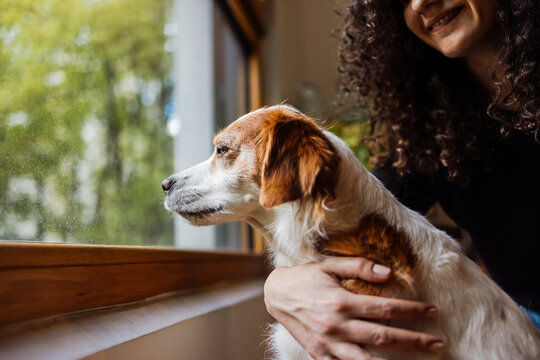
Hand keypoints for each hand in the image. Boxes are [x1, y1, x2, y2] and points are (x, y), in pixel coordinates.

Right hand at [264, 257, 443, 359]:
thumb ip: (359, 267)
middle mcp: (336, 326)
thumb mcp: (329, 265)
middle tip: (438, 343)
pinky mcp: (320, 355)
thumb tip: (388, 273)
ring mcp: (328, 345)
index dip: (411, 311)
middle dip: (414, 341)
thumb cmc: (306, 277)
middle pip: (383, 337)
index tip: (432, 311)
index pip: (385, 309)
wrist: (277, 295)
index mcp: (341, 302)